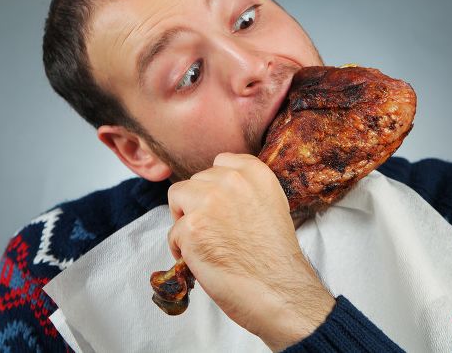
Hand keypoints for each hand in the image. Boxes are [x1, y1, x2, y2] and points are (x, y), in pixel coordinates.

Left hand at [167, 152, 334, 350]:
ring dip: (184, 220)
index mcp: (255, 173)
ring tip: (201, 242)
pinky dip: (181, 249)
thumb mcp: (272, 205)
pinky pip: (172, 233)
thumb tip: (217, 188)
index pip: (221, 162)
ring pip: (177, 198)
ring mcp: (209, 202)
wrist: (278, 290)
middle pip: (196, 181)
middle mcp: (231, 180)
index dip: (216, 186)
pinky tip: (201, 260)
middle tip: (213, 230)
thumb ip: (246, 189)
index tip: (221, 205)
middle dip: (198, 204)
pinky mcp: (191, 228)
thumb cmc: (275, 256)